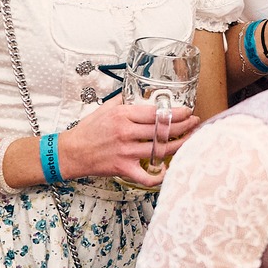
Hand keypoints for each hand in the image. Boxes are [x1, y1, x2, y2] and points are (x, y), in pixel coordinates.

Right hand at [56, 98, 201, 187]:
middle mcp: (125, 132)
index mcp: (122, 115)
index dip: (176, 112)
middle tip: (195, 123)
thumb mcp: (105, 109)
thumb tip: (139, 91)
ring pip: (160, 150)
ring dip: (179, 145)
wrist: (72, 152)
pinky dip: (158, 176)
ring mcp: (125, 152)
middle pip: (162, 130)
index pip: (156, 113)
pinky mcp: (123, 168)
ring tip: (190, 140)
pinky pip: (146, 175)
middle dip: (184, 126)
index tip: (187, 111)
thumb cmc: (88, 130)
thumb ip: (124, 100)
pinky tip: (168, 170)